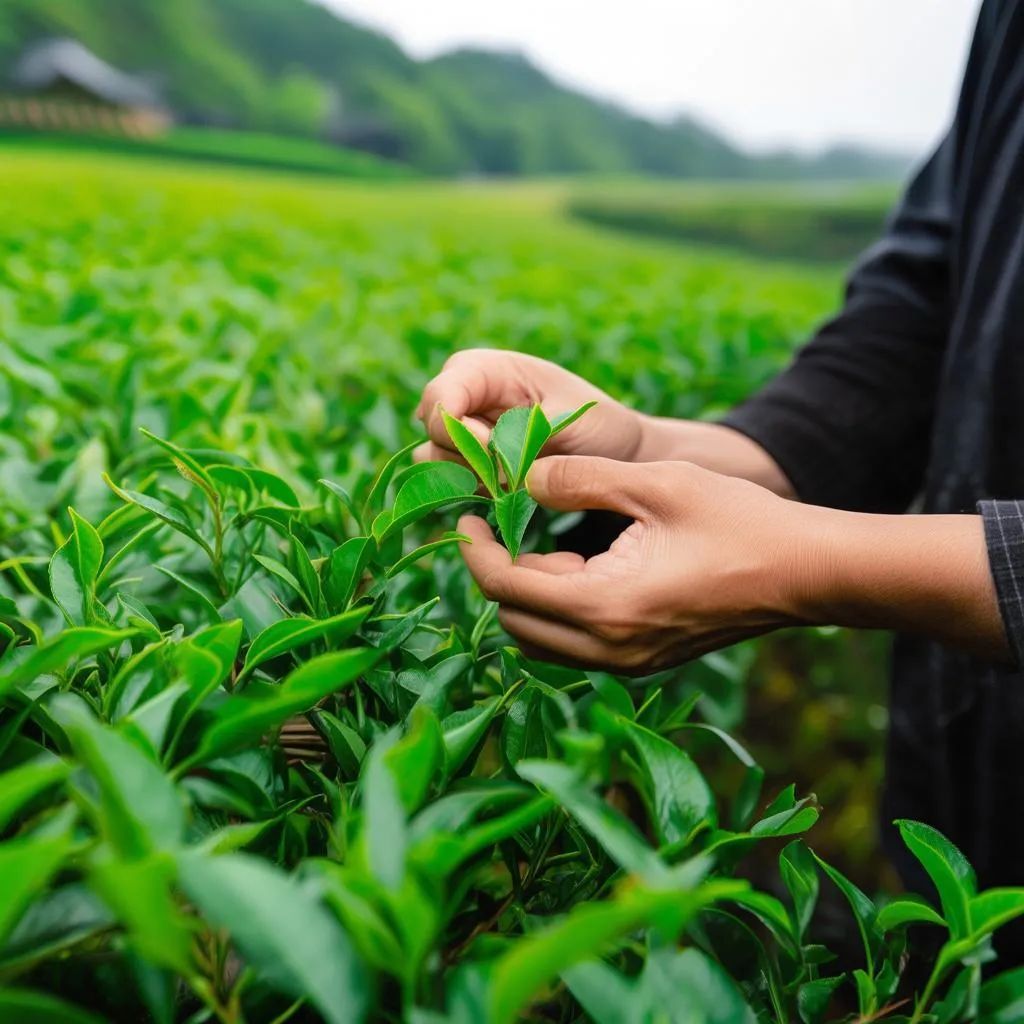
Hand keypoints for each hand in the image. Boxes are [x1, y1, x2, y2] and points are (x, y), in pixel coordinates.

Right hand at [415, 350, 644, 464]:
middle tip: (516, 472)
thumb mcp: (566, 419)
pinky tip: (509, 487)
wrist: (611, 449)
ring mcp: (461, 428)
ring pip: (435, 458)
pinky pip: (448, 480)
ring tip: (520, 476)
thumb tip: (487, 462)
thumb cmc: (594, 421)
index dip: (458, 430)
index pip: (441, 396)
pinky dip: (475, 489)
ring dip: (473, 476)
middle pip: (434, 430)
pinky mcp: (465, 459)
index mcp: (484, 369)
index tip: (496, 452)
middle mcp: (463, 394)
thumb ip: (522, 434)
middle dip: (470, 458)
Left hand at [458, 456, 804, 674]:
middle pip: (513, 621)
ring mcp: (628, 662)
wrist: (806, 573)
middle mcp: (609, 649)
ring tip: (537, 544)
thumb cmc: (738, 522)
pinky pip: (573, 645)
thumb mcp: (654, 483)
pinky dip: (557, 610)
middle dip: (494, 573)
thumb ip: (578, 477)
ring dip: (524, 595)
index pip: (506, 586)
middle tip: (496, 525)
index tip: (466, 515)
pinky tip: (576, 567)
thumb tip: (521, 477)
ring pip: (539, 640)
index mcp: (604, 606)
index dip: (475, 550)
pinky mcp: (644, 660)